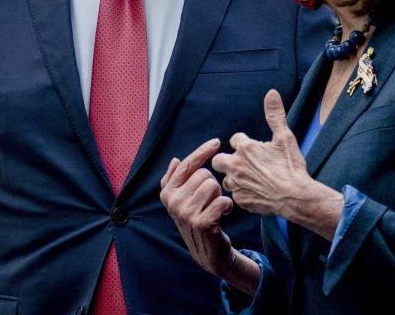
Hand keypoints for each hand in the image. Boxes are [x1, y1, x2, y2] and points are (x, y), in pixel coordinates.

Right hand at [159, 138, 235, 276]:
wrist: (207, 252)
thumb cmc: (197, 220)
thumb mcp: (182, 200)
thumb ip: (175, 179)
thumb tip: (173, 159)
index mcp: (166, 192)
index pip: (185, 164)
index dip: (202, 151)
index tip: (216, 142)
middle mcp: (173, 202)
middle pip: (204, 174)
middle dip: (212, 184)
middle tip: (210, 200)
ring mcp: (186, 213)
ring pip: (213, 186)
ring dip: (220, 196)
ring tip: (215, 207)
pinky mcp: (202, 223)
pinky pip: (222, 201)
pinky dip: (227, 206)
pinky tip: (223, 215)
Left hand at [212, 90, 342, 239]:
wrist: (297, 197)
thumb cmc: (291, 167)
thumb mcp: (285, 138)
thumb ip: (275, 115)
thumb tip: (271, 93)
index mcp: (245, 148)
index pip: (235, 140)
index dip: (244, 143)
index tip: (254, 149)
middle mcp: (235, 165)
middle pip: (219, 160)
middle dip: (227, 159)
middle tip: (243, 163)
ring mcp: (236, 184)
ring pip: (226, 179)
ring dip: (235, 177)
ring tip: (251, 179)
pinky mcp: (240, 200)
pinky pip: (235, 195)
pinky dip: (243, 193)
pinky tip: (255, 192)